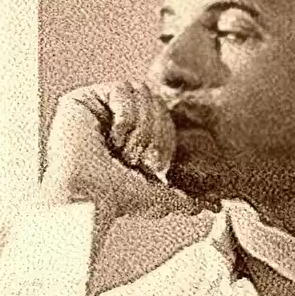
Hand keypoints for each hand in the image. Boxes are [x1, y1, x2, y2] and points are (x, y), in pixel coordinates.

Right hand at [38, 81, 207, 223]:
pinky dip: (124, 117)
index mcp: (131, 133)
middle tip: (140, 161)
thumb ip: (187, 195)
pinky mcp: (82, 100)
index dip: (166, 137)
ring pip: (140, 92)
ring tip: (124, 152)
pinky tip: (111, 138)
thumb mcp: (160, 194)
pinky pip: (121, 89)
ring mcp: (97, 107)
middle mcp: (113, 117)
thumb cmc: (116, 197)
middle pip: (155, 100)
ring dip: (140, 128)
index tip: (156, 166)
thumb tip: (212, 206)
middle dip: (154, 134)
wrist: (89, 197)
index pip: (164, 114)